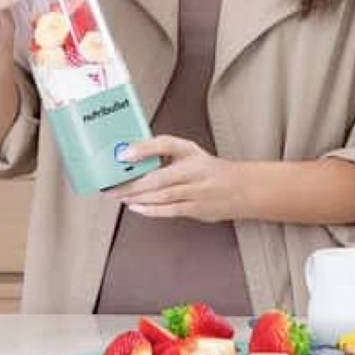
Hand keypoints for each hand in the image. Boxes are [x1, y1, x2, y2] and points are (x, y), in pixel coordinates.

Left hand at [107, 136, 243, 222]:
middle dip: (131, 183)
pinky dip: (150, 209)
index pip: (166, 144)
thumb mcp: (189, 154)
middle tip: (111, 185)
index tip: (123, 153)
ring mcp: (197, 190)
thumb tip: (130, 157)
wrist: (242, 188)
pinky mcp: (197, 208)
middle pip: (159, 177)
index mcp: (190, 151)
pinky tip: (135, 207)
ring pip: (162, 195)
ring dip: (137, 197)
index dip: (143, 148)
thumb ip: (163, 154)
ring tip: (118, 195)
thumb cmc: (208, 170)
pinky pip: (170, 210)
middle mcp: (194, 169)